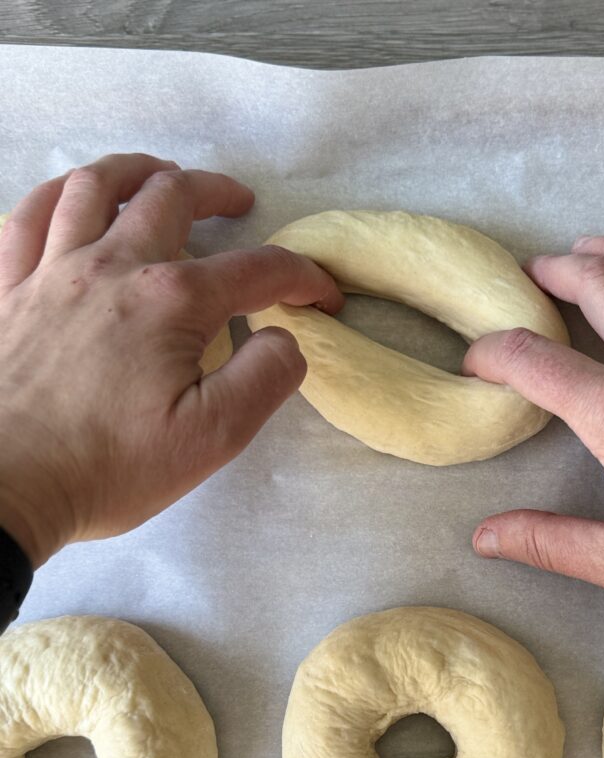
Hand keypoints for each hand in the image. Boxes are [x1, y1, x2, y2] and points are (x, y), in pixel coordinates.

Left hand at [0, 153, 342, 566]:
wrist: (3, 488)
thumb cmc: (109, 467)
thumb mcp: (214, 437)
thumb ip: (265, 378)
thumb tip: (284, 338)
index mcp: (171, 302)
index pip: (257, 270)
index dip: (301, 277)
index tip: (322, 297)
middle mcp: (111, 267)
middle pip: (171, 198)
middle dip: (217, 193)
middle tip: (239, 203)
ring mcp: (50, 271)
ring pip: (93, 187)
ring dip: (137, 172)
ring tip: (159, 177)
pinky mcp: (5, 290)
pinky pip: (27, 216)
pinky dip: (57, 196)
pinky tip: (70, 202)